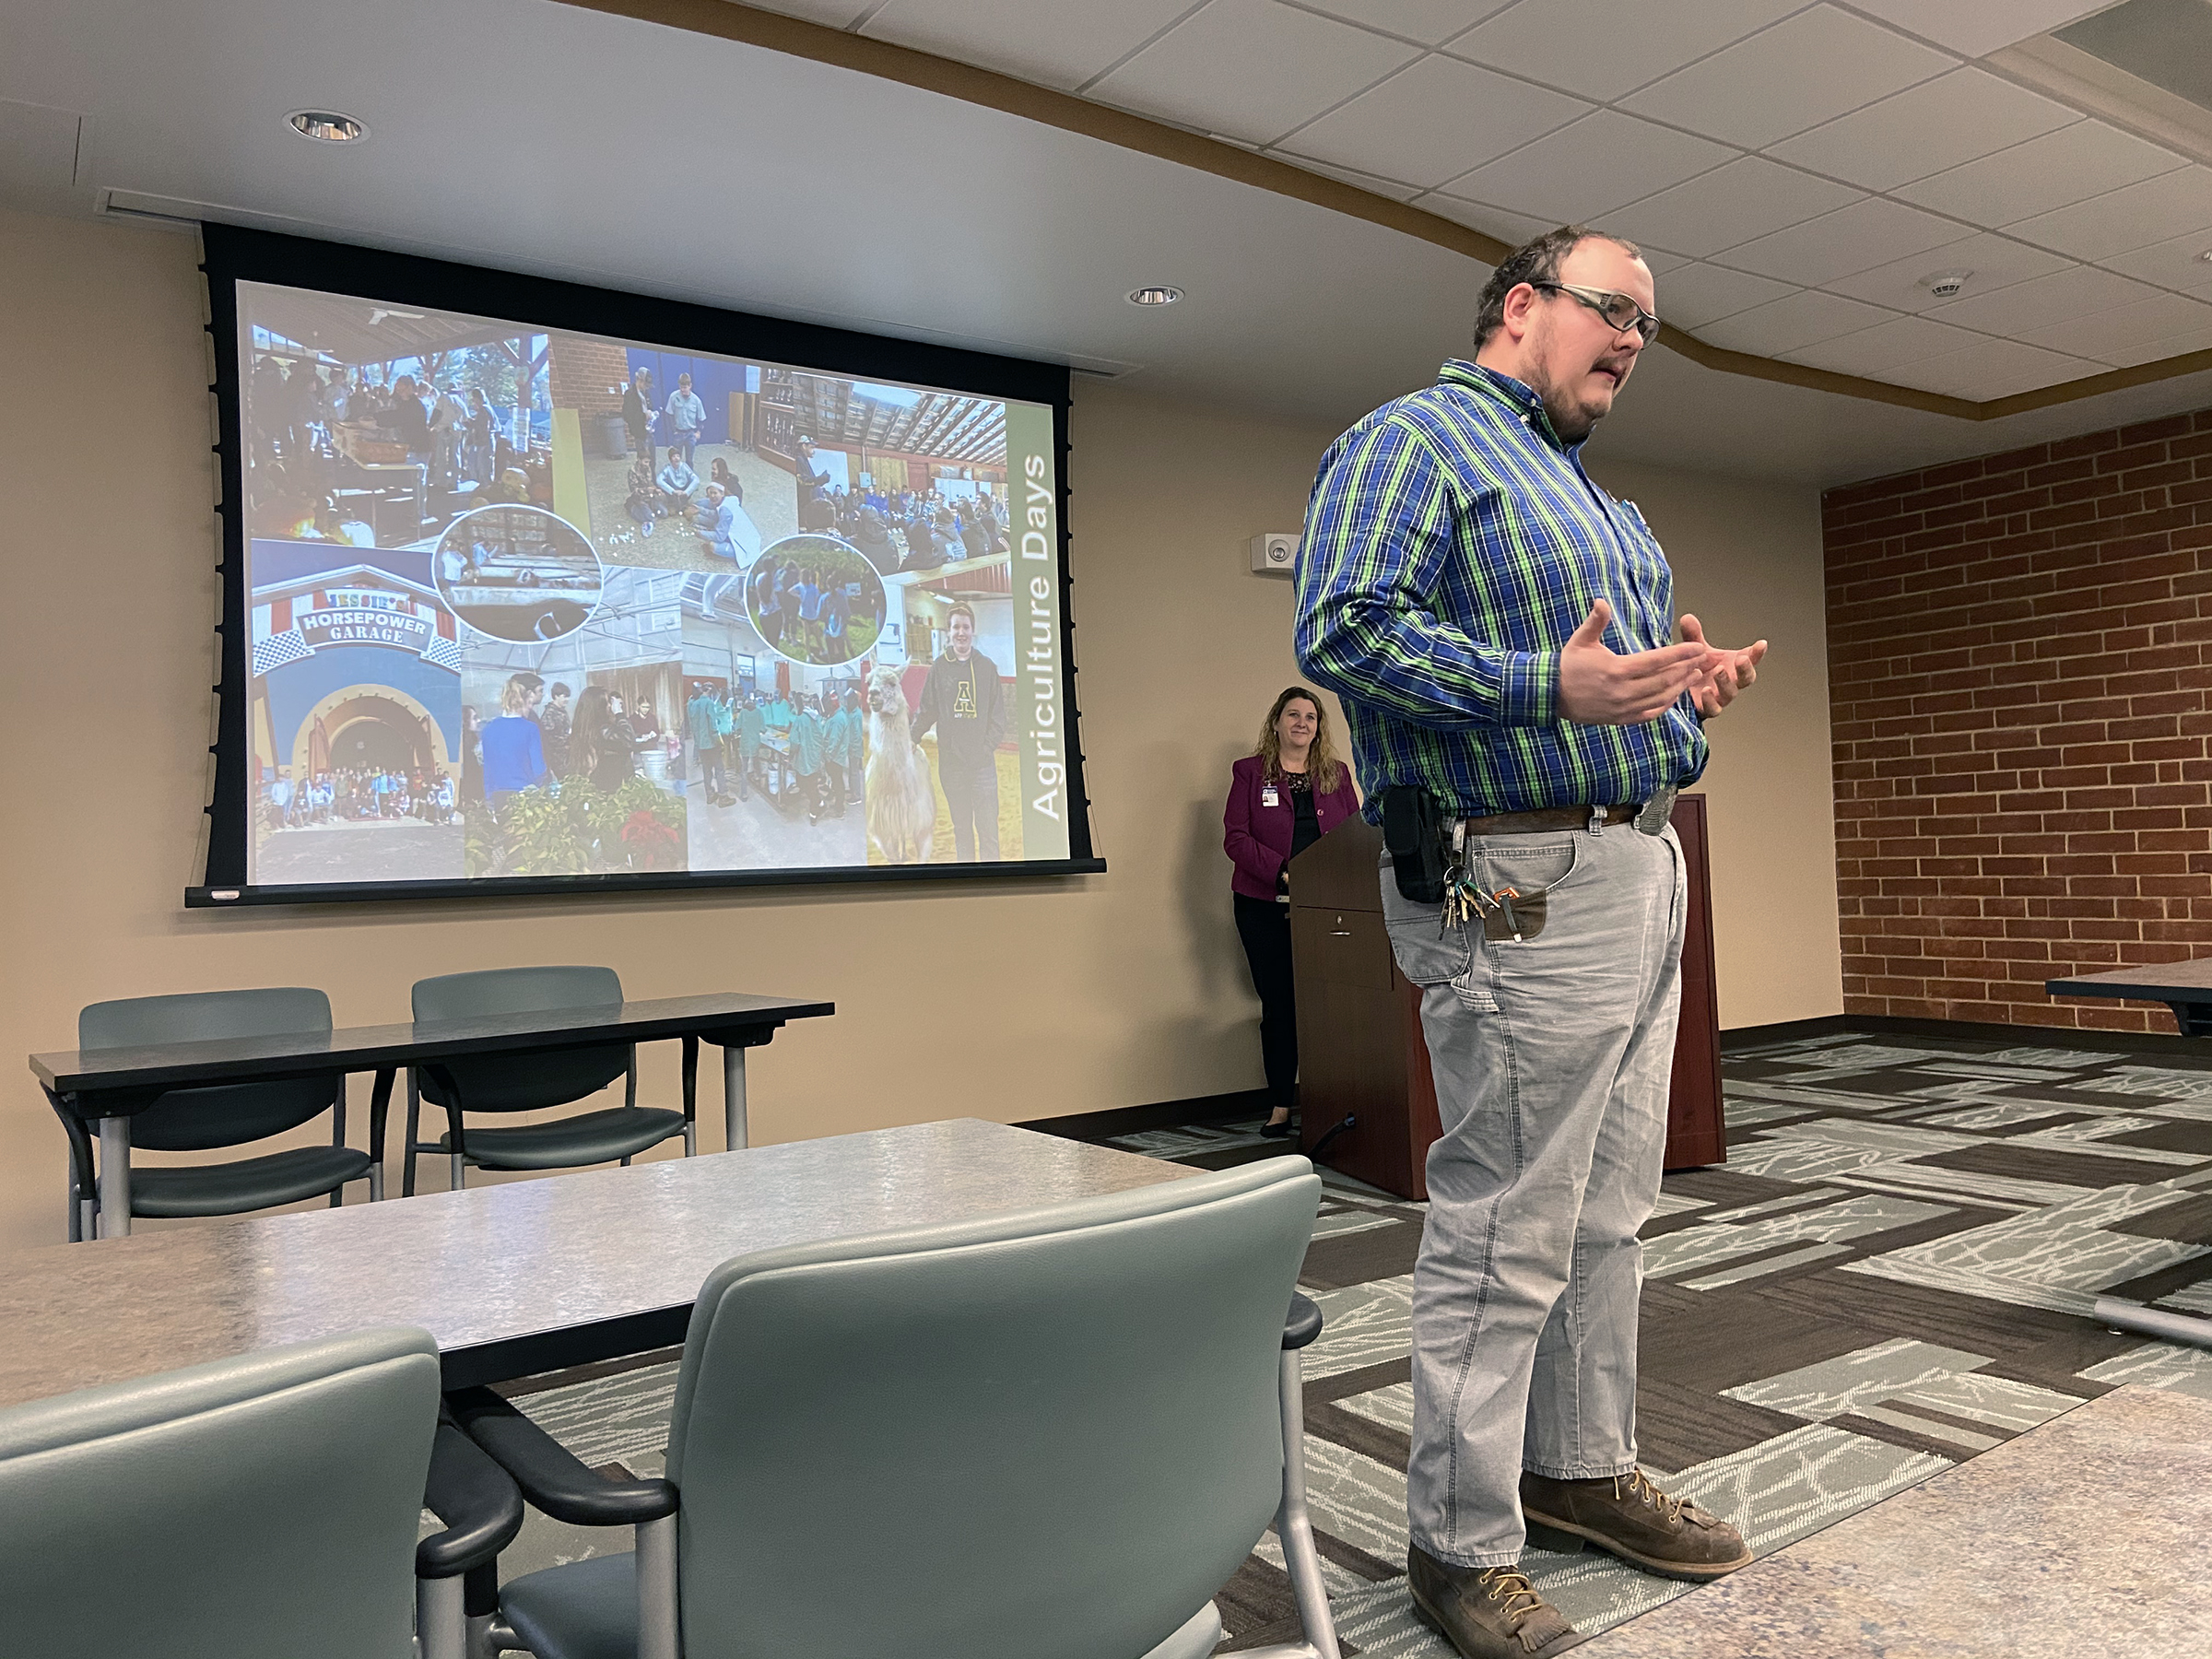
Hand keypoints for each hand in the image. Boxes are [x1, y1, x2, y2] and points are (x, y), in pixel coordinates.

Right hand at [1555, 600, 1715, 725]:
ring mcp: (1622, 707)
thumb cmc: (1568, 665)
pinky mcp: (1620, 718)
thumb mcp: (1580, 641)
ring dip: (1680, 686)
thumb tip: (1601, 601)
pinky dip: (1665, 705)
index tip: (1697, 647)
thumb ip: (1595, 621)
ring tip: (1693, 675)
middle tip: (1701, 659)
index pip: (1657, 660)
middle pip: (1664, 679)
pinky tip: (1674, 696)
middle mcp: (1623, 690)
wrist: (1550, 695)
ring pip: (1660, 697)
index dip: (1680, 653)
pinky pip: (1649, 713)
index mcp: (1616, 669)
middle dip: (1686, 667)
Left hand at [1677, 615, 1767, 717]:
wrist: (1680, 689)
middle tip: (1742, 658)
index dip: (1757, 653)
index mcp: (1733, 666)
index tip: (1761, 644)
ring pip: (1730, 693)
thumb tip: (1687, 618)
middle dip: (1745, 668)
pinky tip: (1707, 691)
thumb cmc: (1696, 669)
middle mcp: (1730, 682)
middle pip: (1746, 678)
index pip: (1750, 659)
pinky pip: (1713, 709)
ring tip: (1719, 671)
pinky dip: (1711, 701)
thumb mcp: (1696, 650)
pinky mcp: (1707, 709)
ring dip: (1726, 682)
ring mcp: (1720, 697)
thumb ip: (1693, 636)